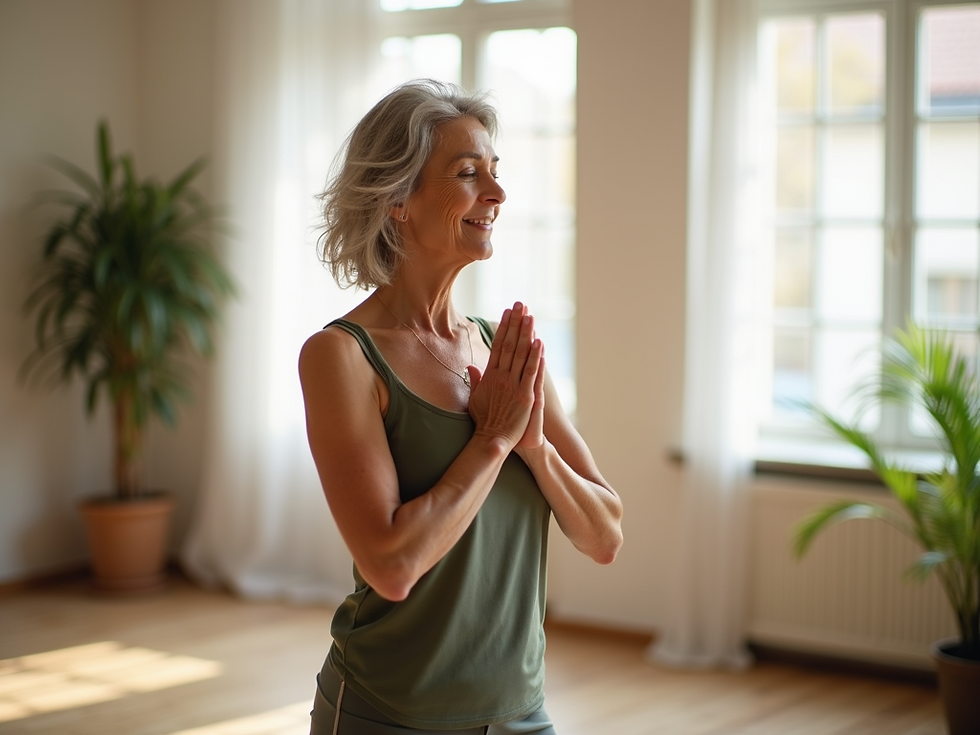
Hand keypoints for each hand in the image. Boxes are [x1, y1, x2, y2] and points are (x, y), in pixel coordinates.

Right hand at [467, 302, 542, 449]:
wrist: (492, 440)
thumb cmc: (485, 421)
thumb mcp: (475, 399)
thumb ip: (475, 381)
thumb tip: (470, 366)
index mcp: (490, 376)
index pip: (498, 346)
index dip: (504, 327)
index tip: (508, 312)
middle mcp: (502, 377)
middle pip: (510, 345)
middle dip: (515, 323)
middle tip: (521, 304)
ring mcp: (514, 385)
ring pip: (521, 355)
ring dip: (526, 334)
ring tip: (530, 315)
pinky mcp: (526, 396)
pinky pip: (532, 373)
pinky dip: (536, 357)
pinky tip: (539, 342)